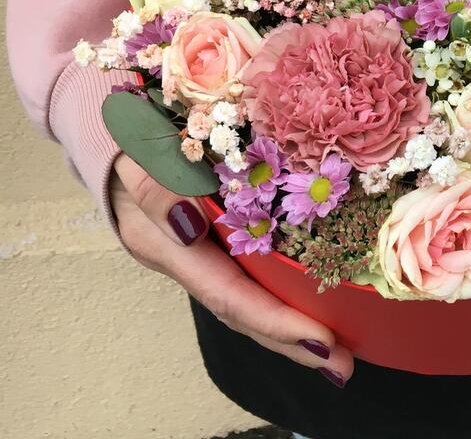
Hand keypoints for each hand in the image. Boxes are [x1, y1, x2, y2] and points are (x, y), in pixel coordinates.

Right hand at [110, 154, 353, 385]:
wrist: (108, 125)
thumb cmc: (125, 136)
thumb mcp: (134, 157)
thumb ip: (157, 191)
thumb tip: (189, 228)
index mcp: (166, 245)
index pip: (228, 295)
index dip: (275, 321)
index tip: (322, 340)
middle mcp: (187, 256)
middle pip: (243, 311)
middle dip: (292, 341)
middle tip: (343, 366)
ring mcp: (200, 247)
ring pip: (250, 295)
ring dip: (293, 323)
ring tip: (341, 347)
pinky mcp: (215, 229)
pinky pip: (252, 267)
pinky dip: (283, 288)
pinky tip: (316, 295)